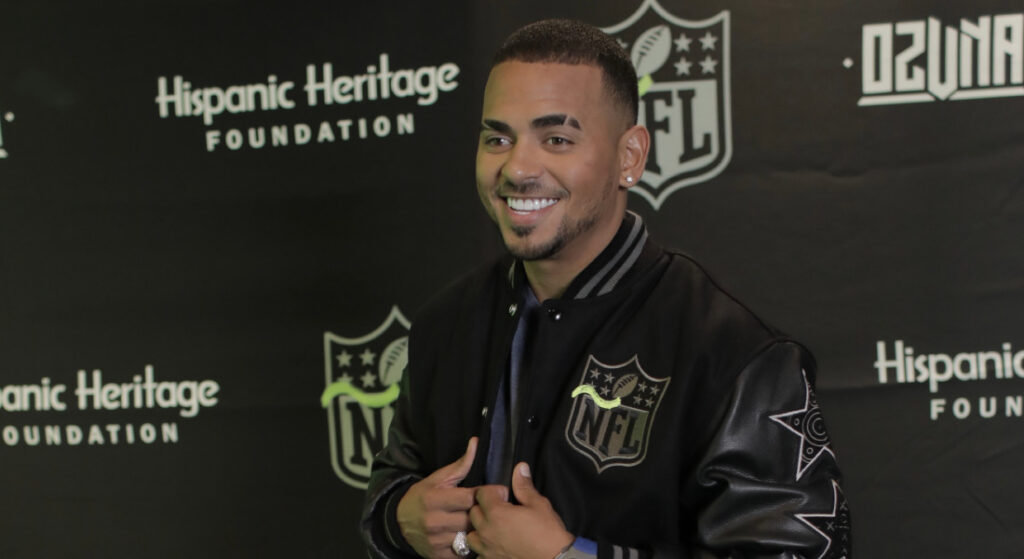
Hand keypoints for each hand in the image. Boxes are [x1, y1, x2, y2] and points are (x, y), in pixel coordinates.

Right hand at [397, 437, 478, 558]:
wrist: (398, 523)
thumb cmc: (422, 497)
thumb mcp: (437, 478)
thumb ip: (460, 464)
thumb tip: (476, 443)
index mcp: (433, 499)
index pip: (469, 498)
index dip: (484, 495)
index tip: (495, 492)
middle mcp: (433, 521)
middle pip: (472, 519)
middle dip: (482, 513)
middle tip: (490, 509)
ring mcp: (435, 541)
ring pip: (469, 537)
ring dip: (477, 530)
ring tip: (480, 522)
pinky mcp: (438, 556)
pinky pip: (464, 553)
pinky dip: (469, 545)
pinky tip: (468, 536)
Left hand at [467, 462, 573, 558]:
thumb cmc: (548, 534)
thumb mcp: (538, 505)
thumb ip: (524, 486)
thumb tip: (520, 469)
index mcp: (496, 514)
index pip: (481, 494)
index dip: (493, 491)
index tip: (504, 495)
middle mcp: (487, 532)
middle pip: (473, 513)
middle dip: (484, 507)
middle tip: (501, 510)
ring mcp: (487, 549)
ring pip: (472, 535)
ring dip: (480, 529)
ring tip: (495, 528)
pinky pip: (478, 553)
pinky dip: (484, 548)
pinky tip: (496, 545)